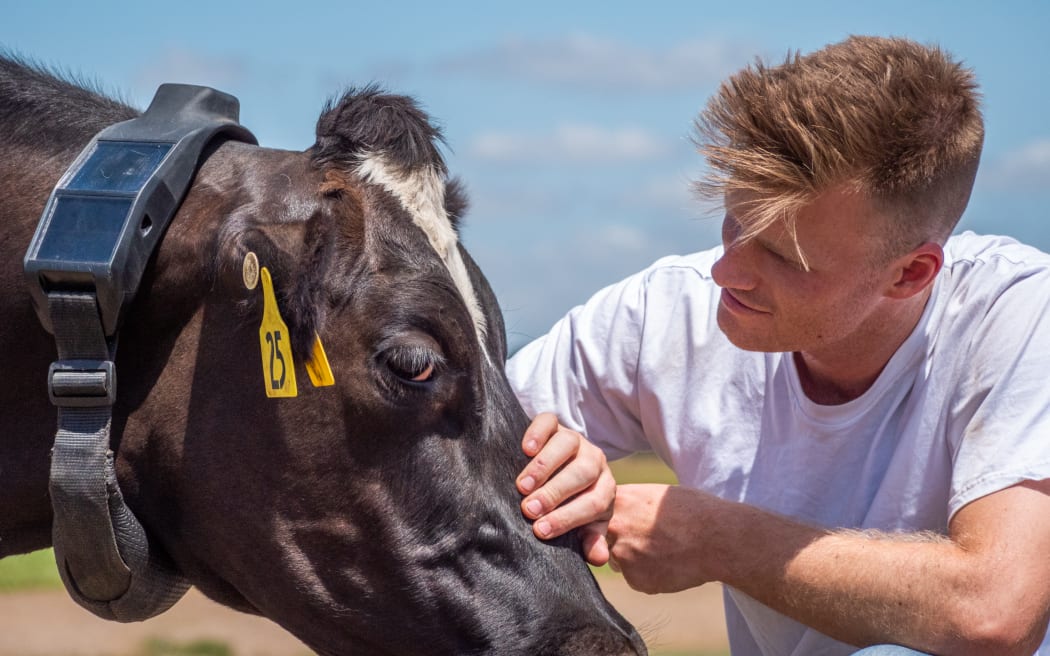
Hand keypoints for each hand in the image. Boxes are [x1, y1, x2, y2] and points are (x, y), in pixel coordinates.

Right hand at [516, 413, 616, 565]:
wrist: (563, 469)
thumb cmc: (571, 504)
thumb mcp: (584, 525)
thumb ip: (590, 539)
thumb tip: (598, 557)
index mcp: (604, 488)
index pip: (593, 503)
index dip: (568, 518)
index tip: (541, 531)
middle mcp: (594, 461)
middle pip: (582, 473)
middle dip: (554, 493)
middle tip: (528, 510)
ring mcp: (575, 440)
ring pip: (566, 445)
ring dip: (544, 467)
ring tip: (521, 486)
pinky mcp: (555, 425)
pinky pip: (549, 422)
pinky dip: (537, 433)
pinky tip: (524, 449)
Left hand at [607, 484, 713, 593]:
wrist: (717, 538)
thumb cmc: (692, 510)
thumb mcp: (654, 494)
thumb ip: (627, 504)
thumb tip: (613, 513)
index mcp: (618, 501)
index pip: (595, 513)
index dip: (606, 519)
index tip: (623, 522)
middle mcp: (613, 527)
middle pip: (600, 538)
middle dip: (616, 539)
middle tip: (647, 536)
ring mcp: (622, 555)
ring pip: (617, 559)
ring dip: (633, 558)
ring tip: (664, 549)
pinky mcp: (635, 579)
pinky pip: (634, 578)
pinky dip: (648, 575)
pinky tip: (669, 564)